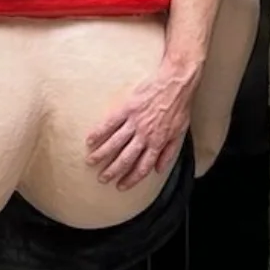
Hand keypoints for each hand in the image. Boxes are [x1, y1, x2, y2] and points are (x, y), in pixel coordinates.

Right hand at [85, 61, 194, 188]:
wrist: (176, 83)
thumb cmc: (179, 106)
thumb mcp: (179, 133)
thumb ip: (168, 153)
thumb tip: (159, 169)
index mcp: (157, 143)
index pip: (142, 167)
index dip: (131, 179)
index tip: (121, 186)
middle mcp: (144, 135)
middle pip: (125, 158)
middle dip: (113, 171)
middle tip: (103, 178)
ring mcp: (134, 122)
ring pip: (115, 143)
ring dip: (102, 155)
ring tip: (91, 162)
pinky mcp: (127, 109)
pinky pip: (110, 123)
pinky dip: (99, 132)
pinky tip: (90, 140)